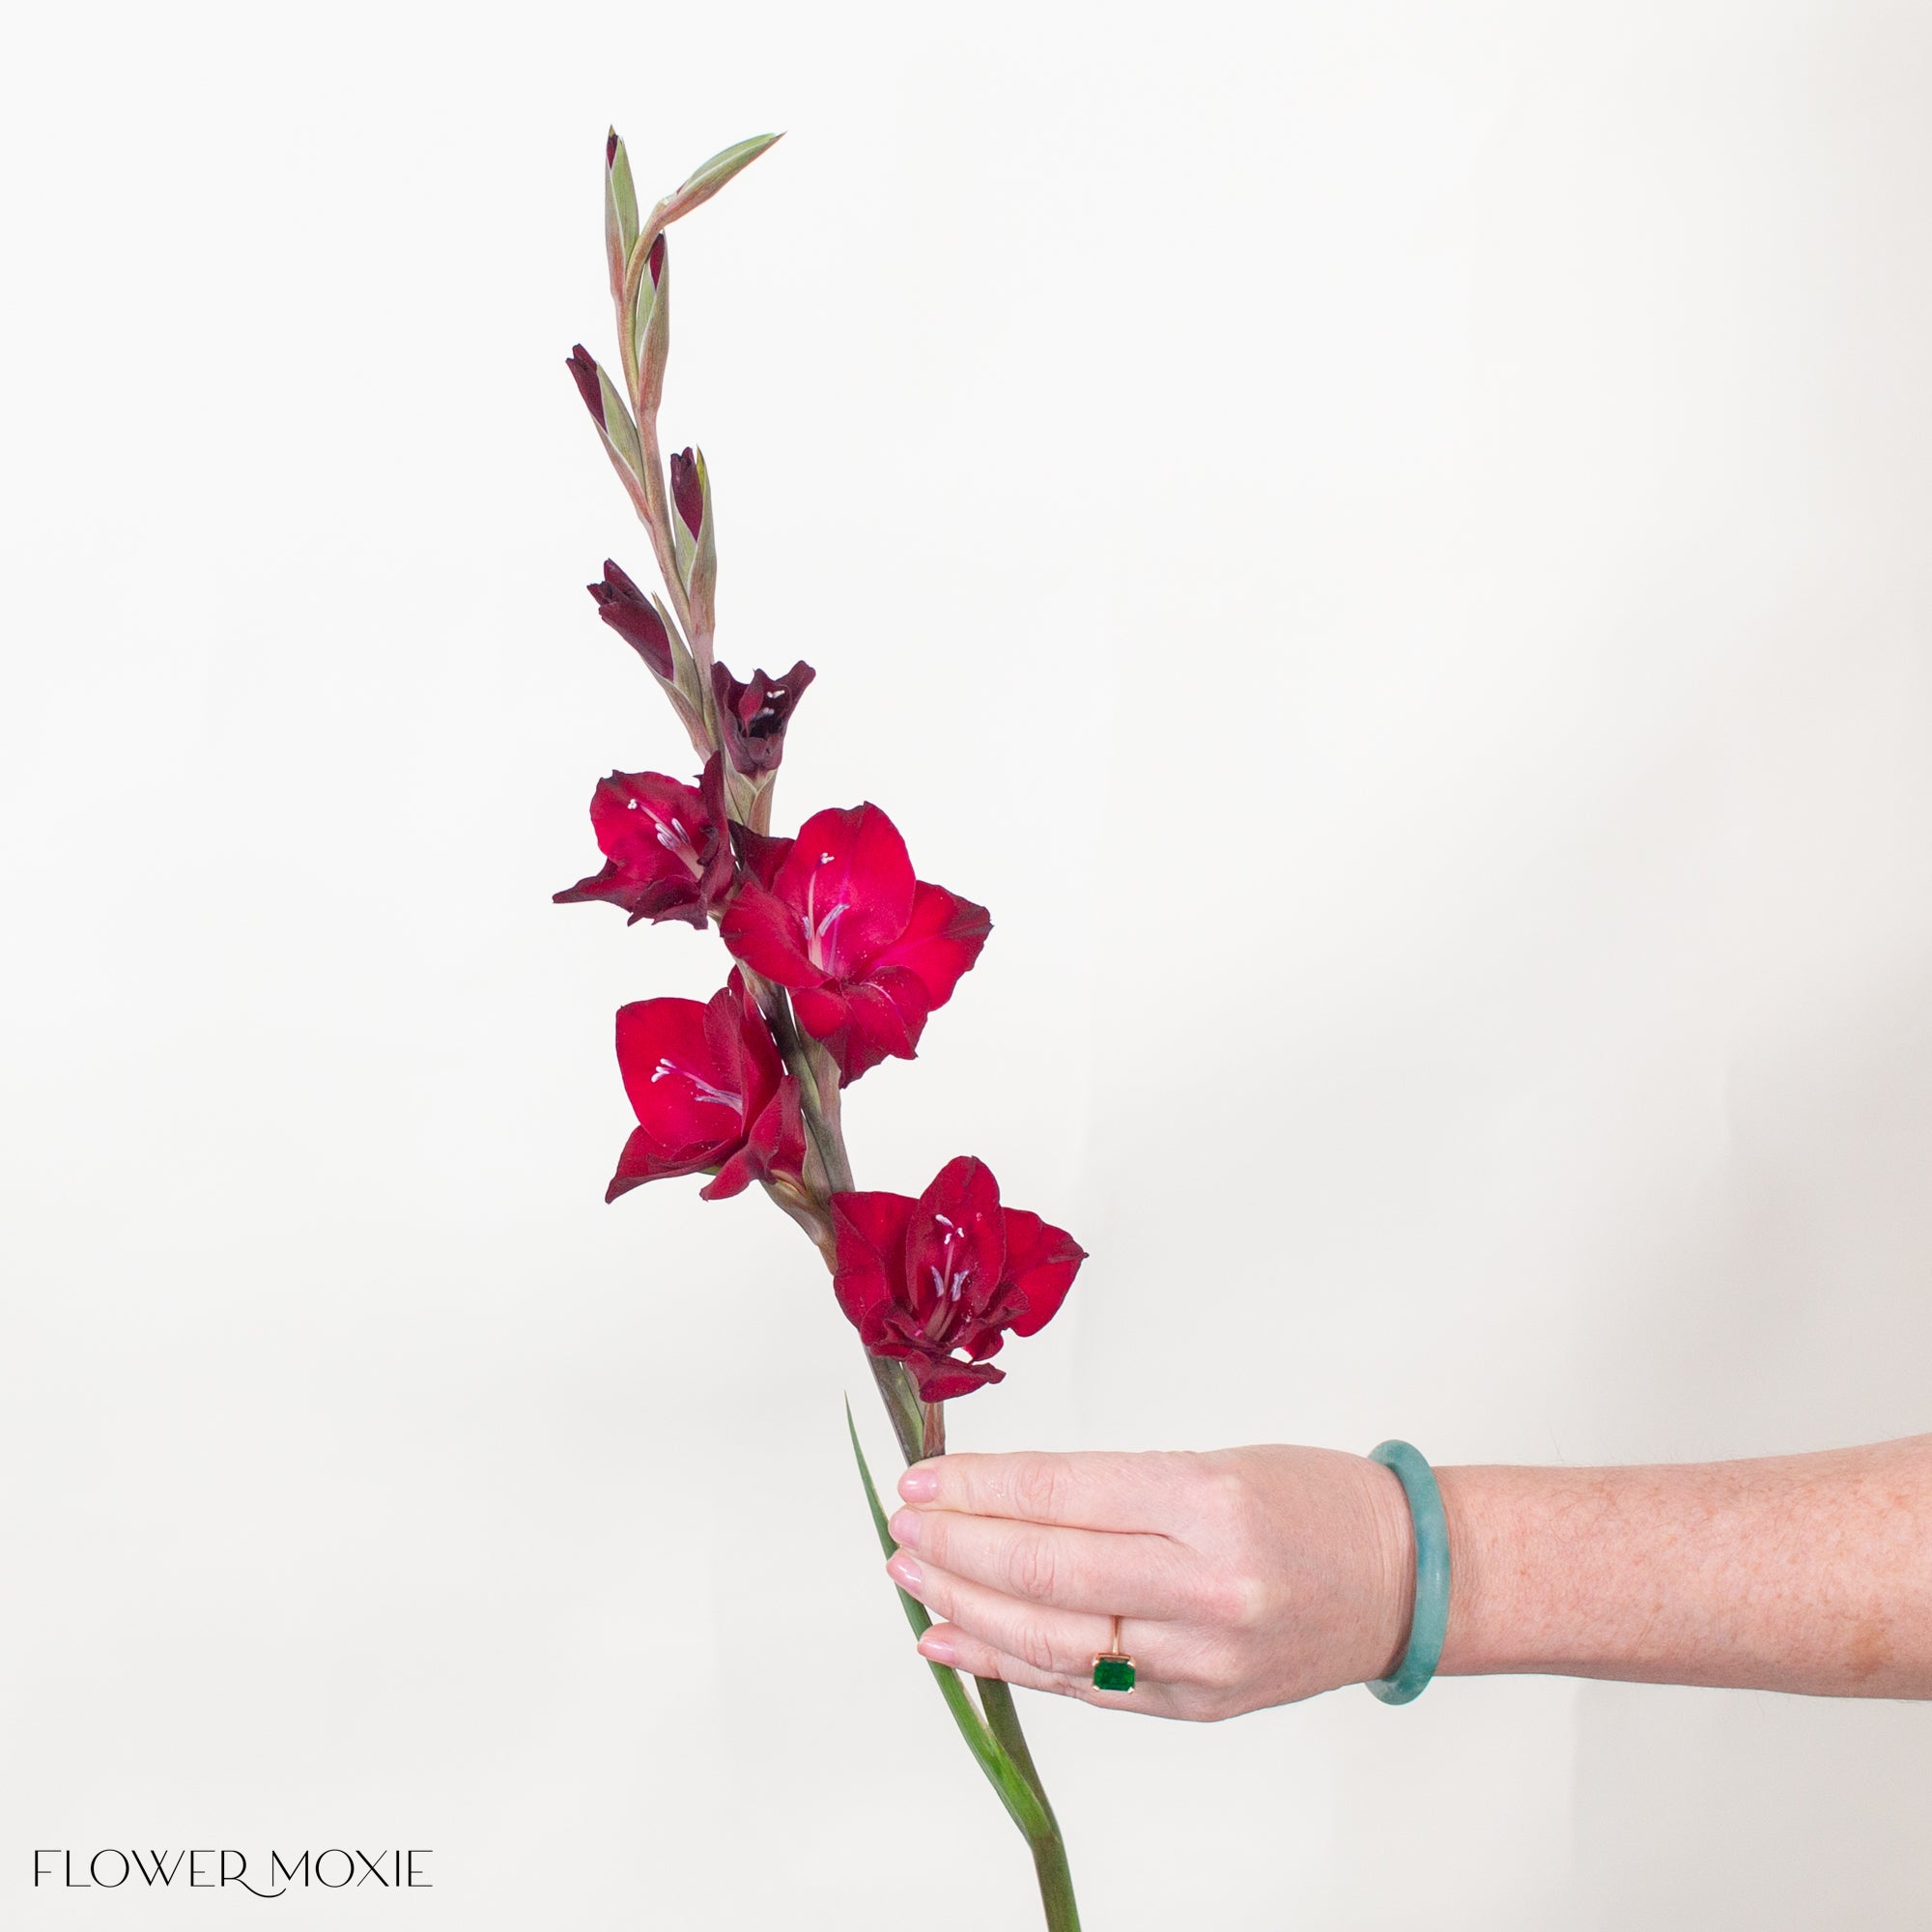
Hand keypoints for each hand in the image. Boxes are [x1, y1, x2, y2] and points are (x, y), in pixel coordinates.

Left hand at [885, 1445, 1415, 1720]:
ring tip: (911, 1575)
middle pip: (1044, 1569)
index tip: (922, 1478)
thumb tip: (997, 1500)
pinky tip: (952, 1639)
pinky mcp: (1194, 1706)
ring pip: (1050, 1638)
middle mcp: (1203, 1587)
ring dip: (964, 1606)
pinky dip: (1007, 1663)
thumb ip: (1111, 1491)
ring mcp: (1198, 1660)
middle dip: (956, 1546)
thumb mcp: (1213, 1463)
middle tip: (902, 1524)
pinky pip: (1081, 1685)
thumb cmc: (1311, 1504)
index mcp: (1207, 1503)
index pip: (1061, 1494)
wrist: (1405, 1584)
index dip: (978, 1487)